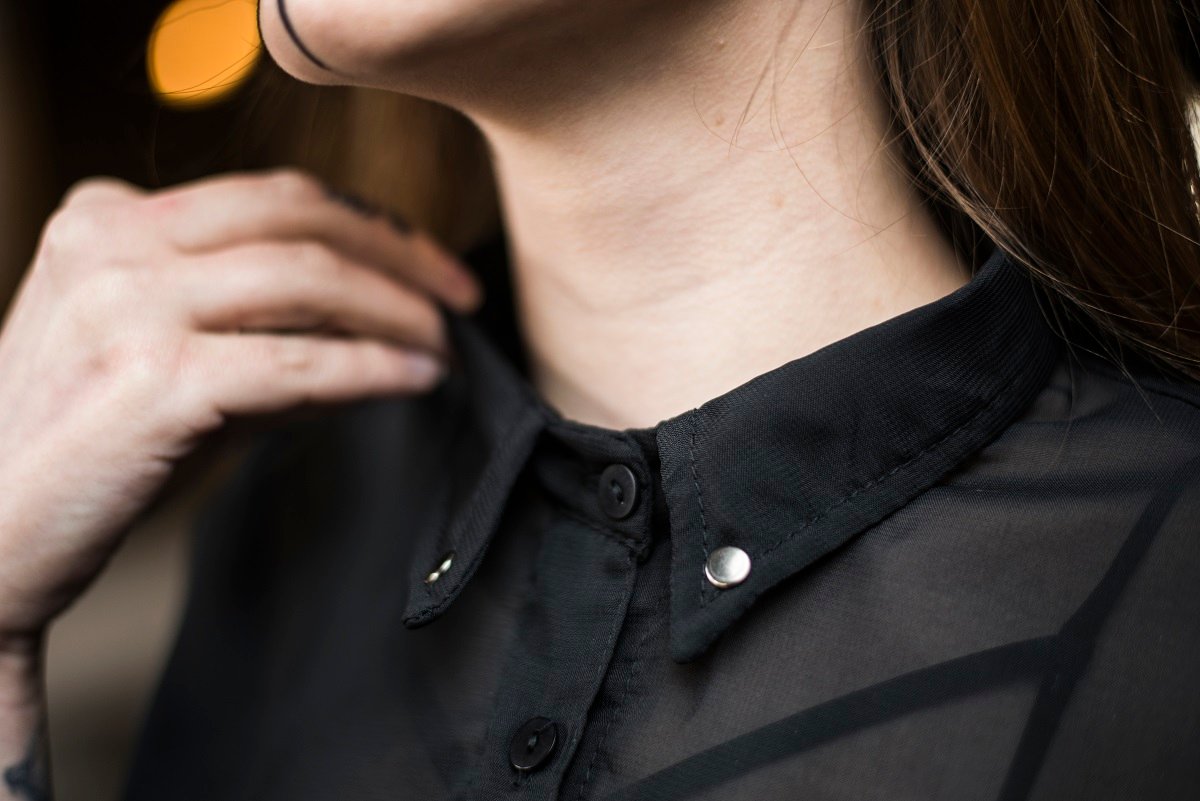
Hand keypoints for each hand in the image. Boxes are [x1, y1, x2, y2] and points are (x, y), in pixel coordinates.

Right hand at [0, 168, 480, 644]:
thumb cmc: (83, 447)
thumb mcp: (157, 353)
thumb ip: (252, 326)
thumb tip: (371, 328)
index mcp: (107, 218)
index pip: (270, 197)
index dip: (367, 223)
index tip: (425, 261)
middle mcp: (112, 242)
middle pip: (297, 216)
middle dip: (398, 250)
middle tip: (461, 290)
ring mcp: (128, 304)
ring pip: (305, 278)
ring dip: (395, 309)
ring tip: (444, 343)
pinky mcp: (154, 379)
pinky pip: (297, 362)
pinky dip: (370, 367)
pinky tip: (415, 378)